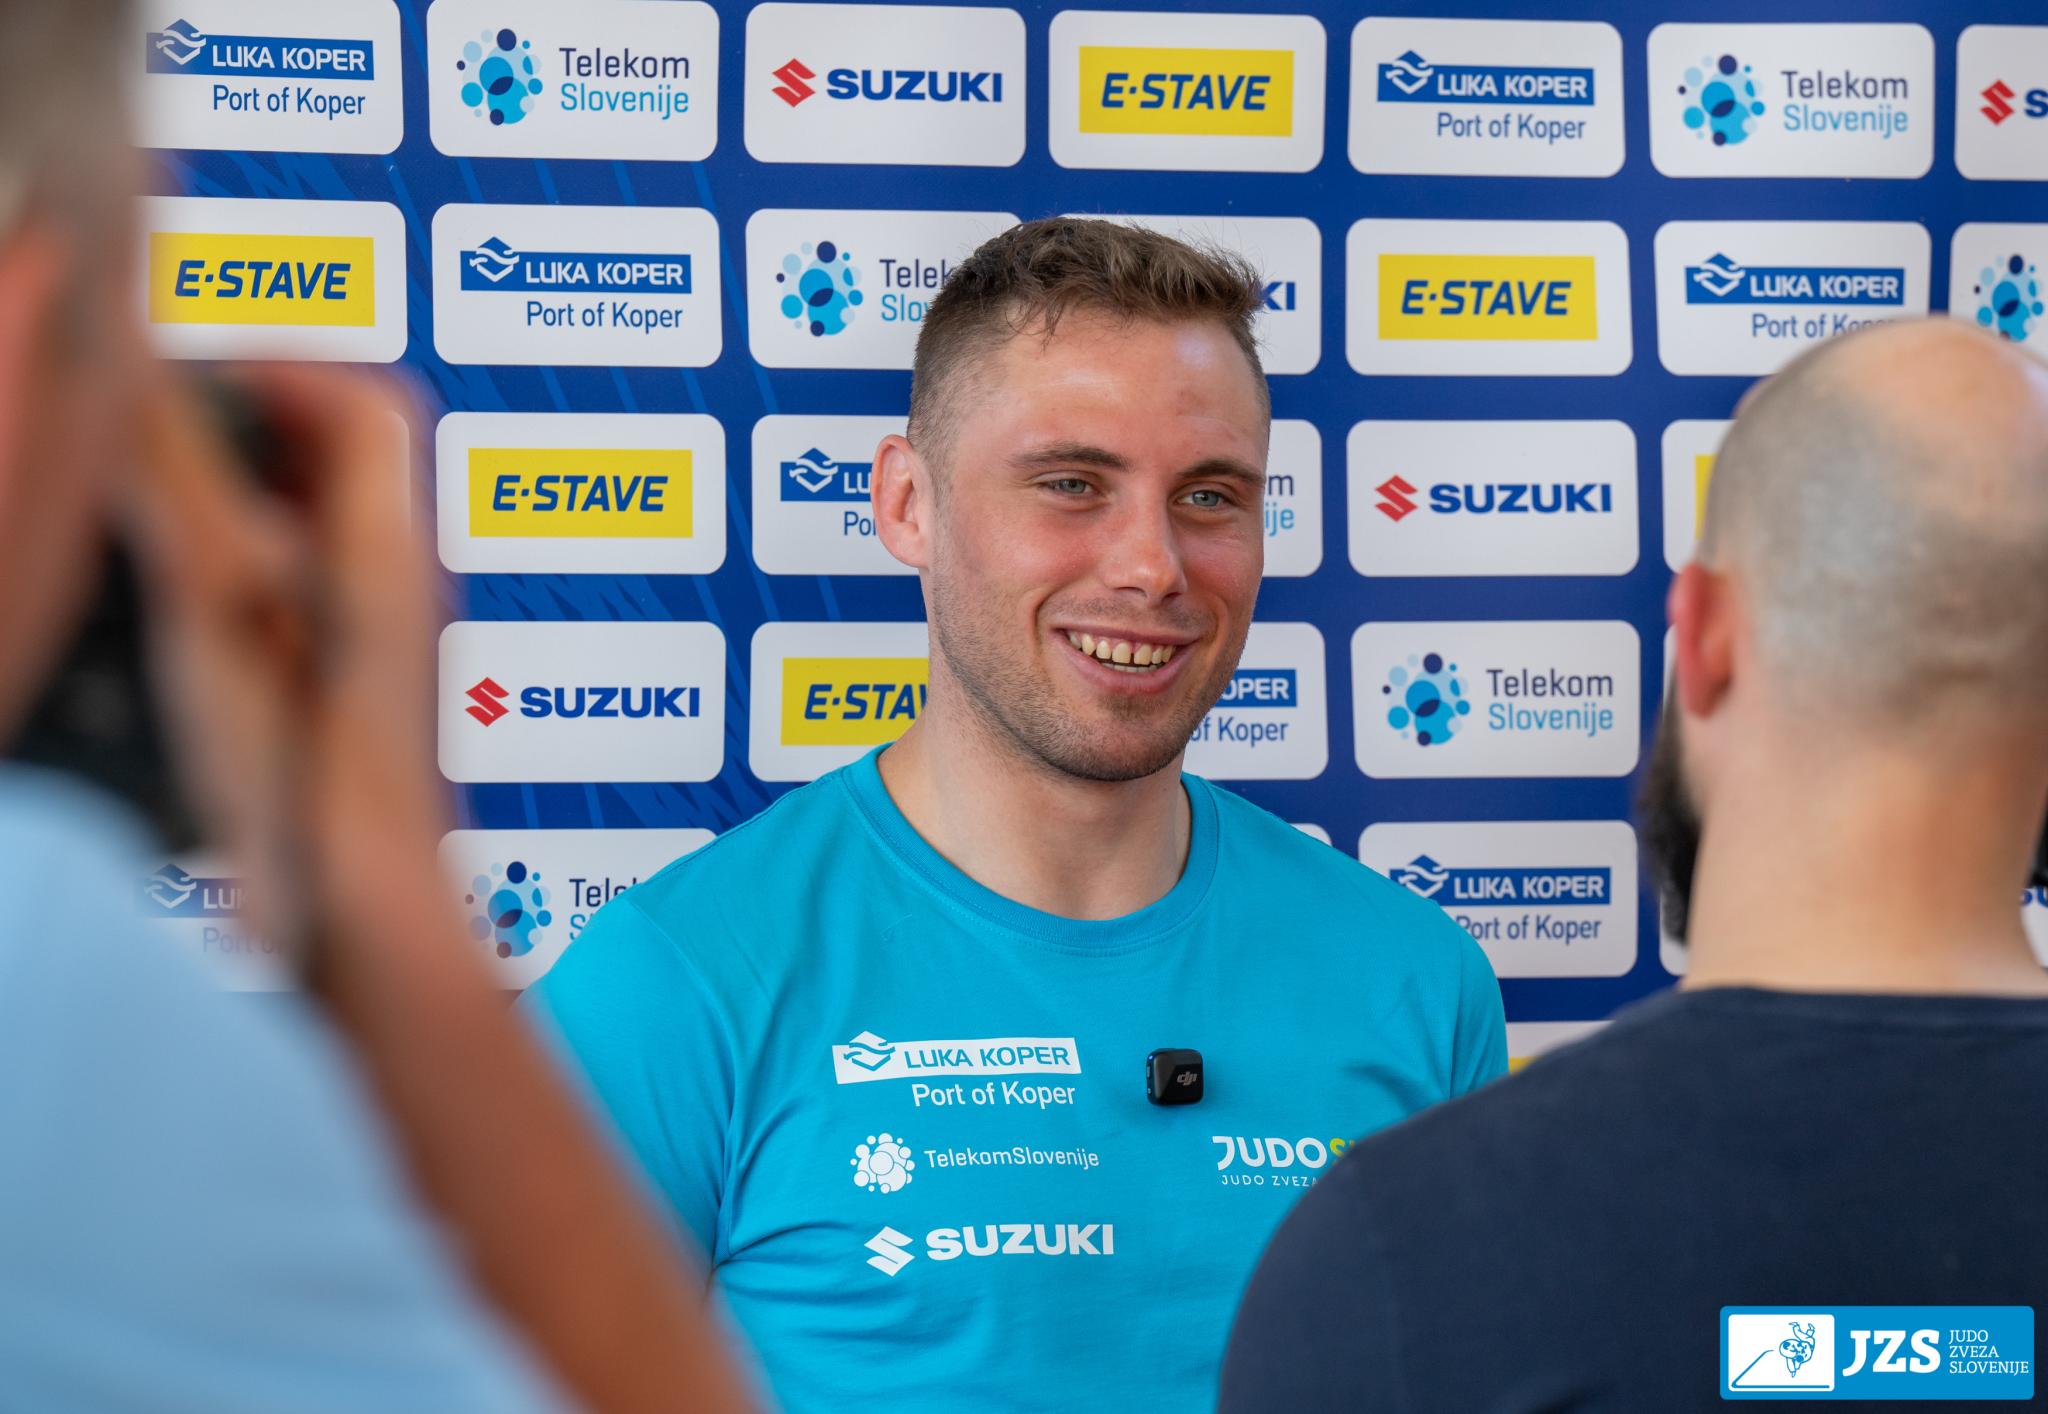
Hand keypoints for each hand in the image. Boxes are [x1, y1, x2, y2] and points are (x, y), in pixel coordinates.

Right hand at [127, 363, 435, 959]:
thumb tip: (136, 358)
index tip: (189, 369)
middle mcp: (397, 589)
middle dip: (253, 423)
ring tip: (156, 511)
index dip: (278, 366)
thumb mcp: (219, 606)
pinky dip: (239, 570)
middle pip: (346, 459)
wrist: (363, 925)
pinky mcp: (346, 700)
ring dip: (240, 496)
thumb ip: (178, 475)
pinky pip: (298, 597)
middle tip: (162, 430)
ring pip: (318, 528)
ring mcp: (376, 648)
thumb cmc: (306, 785)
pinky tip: (178, 609)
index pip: (366, 406)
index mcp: (384, 550)